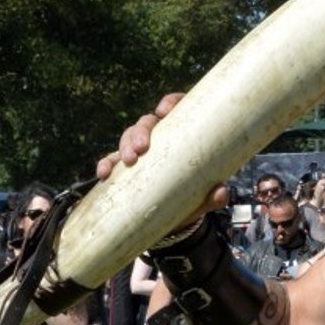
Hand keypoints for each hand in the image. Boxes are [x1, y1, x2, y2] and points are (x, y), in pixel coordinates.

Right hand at [95, 92, 228, 225]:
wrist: (175, 220)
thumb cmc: (193, 200)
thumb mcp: (205, 198)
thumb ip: (215, 196)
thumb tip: (221, 192)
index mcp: (182, 136)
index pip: (178, 108)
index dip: (170, 103)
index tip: (164, 111)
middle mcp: (160, 139)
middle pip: (147, 123)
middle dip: (141, 131)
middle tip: (142, 148)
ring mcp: (141, 153)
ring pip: (128, 137)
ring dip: (124, 145)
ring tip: (127, 161)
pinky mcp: (126, 170)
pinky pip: (112, 161)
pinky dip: (106, 164)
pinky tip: (104, 172)